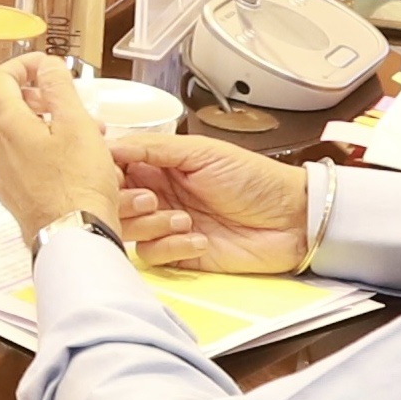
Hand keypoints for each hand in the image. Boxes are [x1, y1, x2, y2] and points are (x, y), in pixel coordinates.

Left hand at [0, 55, 128, 247]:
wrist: (74, 236)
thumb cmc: (77, 187)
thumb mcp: (77, 125)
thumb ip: (58, 89)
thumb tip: (46, 66)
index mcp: (7, 125)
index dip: (22, 65)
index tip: (44, 66)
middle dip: (15, 91)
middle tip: (45, 94)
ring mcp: (1, 172)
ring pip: (1, 133)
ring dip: (28, 120)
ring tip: (67, 126)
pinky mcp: (13, 192)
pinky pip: (12, 158)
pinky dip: (31, 146)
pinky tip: (64, 155)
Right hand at [102, 133, 314, 273]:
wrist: (292, 219)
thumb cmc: (255, 178)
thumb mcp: (203, 151)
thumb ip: (154, 147)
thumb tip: (110, 144)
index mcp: (161, 165)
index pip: (116, 167)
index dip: (108, 171)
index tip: (110, 173)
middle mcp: (160, 194)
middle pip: (115, 201)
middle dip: (126, 202)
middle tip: (151, 199)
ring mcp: (168, 226)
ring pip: (130, 230)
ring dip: (153, 225)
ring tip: (184, 219)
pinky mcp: (181, 254)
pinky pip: (153, 255)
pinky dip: (172, 247)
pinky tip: (199, 239)